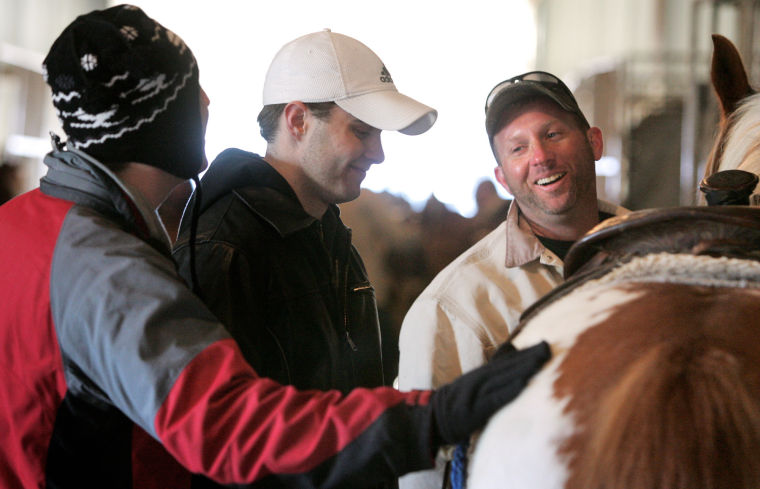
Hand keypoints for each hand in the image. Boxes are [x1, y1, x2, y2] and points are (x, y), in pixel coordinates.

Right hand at [429, 341, 549, 445]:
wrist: (436, 415)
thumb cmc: (462, 398)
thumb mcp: (477, 379)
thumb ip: (495, 366)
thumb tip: (513, 348)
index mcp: (484, 372)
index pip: (508, 360)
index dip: (526, 352)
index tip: (545, 343)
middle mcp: (481, 378)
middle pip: (508, 366)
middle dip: (529, 357)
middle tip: (548, 347)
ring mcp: (478, 392)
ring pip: (503, 379)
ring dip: (522, 369)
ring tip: (540, 361)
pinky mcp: (477, 409)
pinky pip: (495, 399)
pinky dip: (509, 390)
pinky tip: (523, 384)